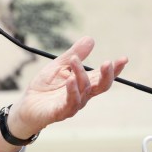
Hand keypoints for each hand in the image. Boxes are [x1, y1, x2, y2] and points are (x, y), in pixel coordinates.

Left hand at [0, 37, 127, 151]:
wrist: (26, 105)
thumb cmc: (44, 87)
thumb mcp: (58, 66)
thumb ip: (74, 54)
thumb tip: (90, 39)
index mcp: (84, 83)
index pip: (103, 76)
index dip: (114, 69)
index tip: (124, 59)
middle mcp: (83, 95)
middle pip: (101, 86)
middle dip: (107, 75)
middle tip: (108, 62)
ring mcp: (73, 105)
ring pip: (84, 91)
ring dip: (81, 75)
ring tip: (74, 60)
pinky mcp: (60, 112)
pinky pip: (70, 103)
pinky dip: (72, 91)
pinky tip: (70, 80)